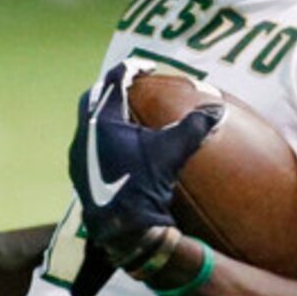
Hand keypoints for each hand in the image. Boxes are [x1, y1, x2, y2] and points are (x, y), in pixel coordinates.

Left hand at [67, 63, 219, 295]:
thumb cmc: (144, 186)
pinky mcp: (79, 173)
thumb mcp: (173, 152)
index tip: (146, 67)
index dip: (131, 69)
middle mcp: (84, 133)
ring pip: (88, 121)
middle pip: (93, 97)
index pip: (113, 81)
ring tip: (126, 114)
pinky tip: (120, 147)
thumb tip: (218, 109)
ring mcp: (78, 154)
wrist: (122, 228)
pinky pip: (88, 143)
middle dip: (112, 88)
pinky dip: (103, 136)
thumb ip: (194, 127)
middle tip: (131, 85)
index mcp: (102, 120)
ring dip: (105, 113)